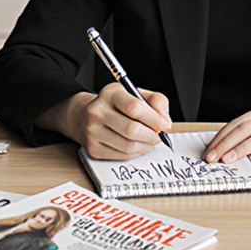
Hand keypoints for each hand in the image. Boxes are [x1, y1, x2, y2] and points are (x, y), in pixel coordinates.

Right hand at [40, 84, 171, 159]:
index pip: (135, 107)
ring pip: (128, 146)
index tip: (165, 124)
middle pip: (132, 130)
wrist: (85, 116)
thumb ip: (156, 101)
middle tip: (159, 135)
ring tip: (150, 140)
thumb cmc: (116, 105)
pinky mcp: (93, 148)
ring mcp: (92, 132)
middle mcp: (97, 112)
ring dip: (146, 145)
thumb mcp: (136, 94)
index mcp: (110, 94)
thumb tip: (165, 120)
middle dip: (152, 135)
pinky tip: (138, 145)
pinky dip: (136, 152)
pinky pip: (122, 156)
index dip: (154, 119)